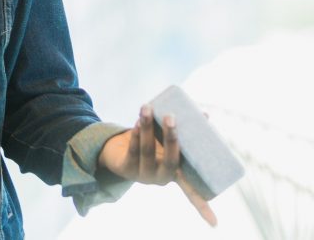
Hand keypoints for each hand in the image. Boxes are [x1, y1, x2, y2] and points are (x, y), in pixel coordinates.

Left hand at [98, 104, 217, 227]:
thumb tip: (206, 115)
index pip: (192, 194)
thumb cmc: (151, 147)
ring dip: (146, 127)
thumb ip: (185, 131)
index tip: (215, 224)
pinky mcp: (126, 168)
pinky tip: (136, 123)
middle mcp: (160, 178)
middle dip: (171, 138)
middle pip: (171, 161)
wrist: (117, 154)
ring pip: (147, 150)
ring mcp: (142, 174)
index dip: (203, 208)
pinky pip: (132, 150)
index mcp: (175, 175)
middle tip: (171, 117)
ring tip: (146, 108)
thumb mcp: (167, 142)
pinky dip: (134, 135)